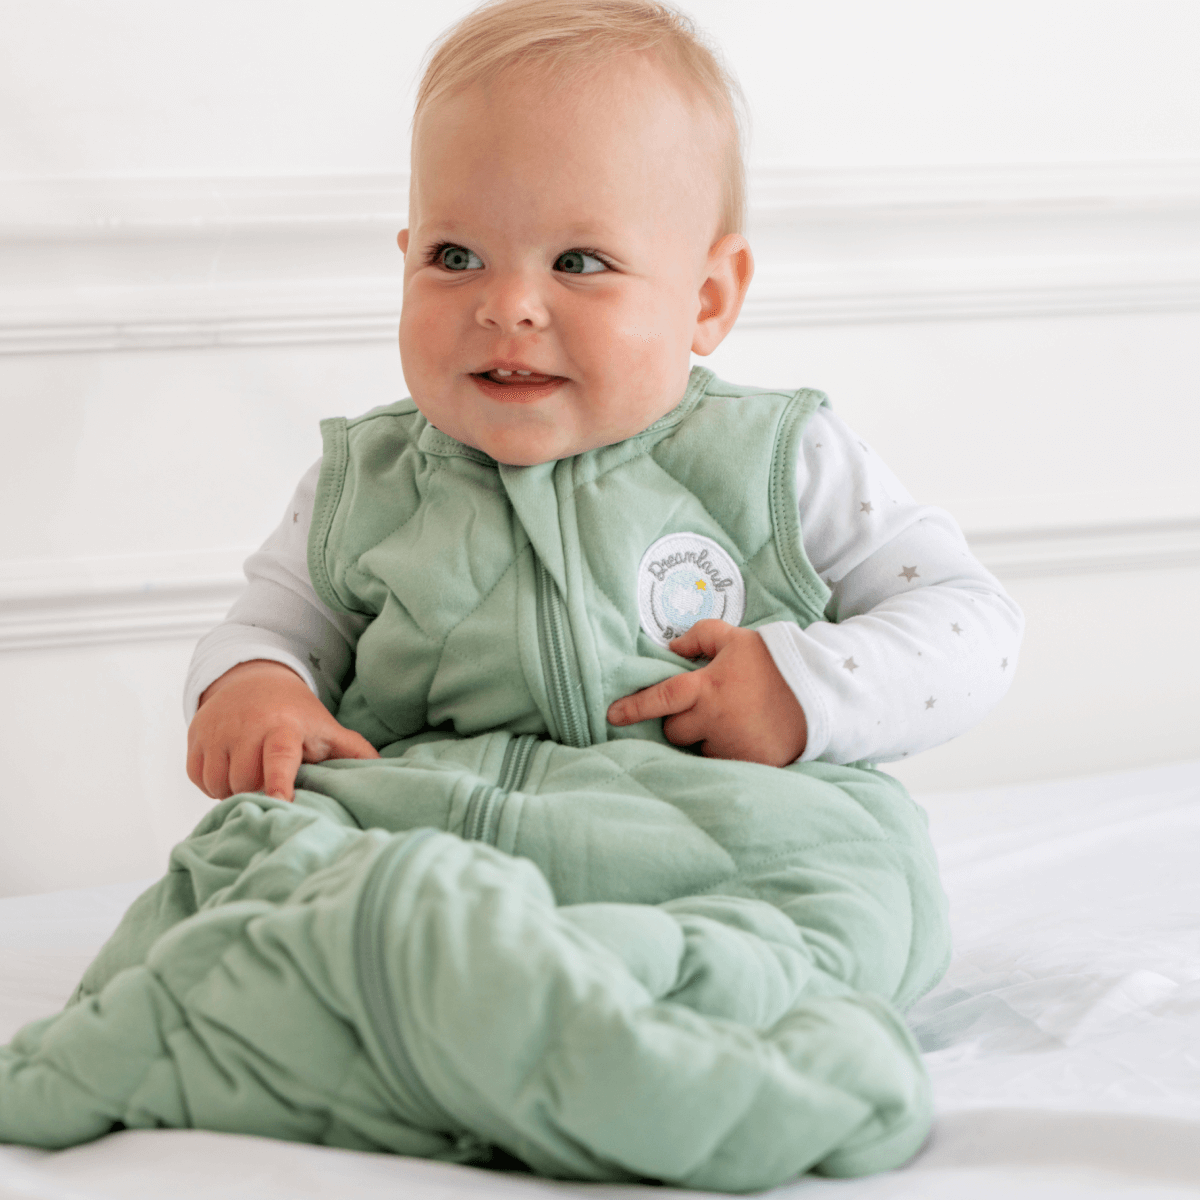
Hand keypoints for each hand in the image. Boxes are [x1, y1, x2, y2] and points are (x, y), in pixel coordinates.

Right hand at [187, 659, 378, 801]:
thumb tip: (386, 775)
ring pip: (220, 785)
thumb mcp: (326, 729)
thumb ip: (354, 752)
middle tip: (274, 781)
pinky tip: (232, 768)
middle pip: (247, 783)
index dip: (278, 784)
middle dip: (259, 790)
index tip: (279, 803)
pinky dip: (214, 783)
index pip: (278, 758)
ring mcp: (216, 733)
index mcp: (283, 728)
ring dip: (235, 789)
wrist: (252, 680)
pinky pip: (199, 780)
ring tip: (254, 773)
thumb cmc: (297, 714)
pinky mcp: (194, 739)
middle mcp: (246, 728)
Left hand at [607, 620, 806, 765]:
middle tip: (705, 709)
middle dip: (681, 723)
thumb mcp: (737, 639)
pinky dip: (726, 752)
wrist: (819, 695)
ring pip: (698, 749)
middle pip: (674, 732)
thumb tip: (672, 648)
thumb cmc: (774, 663)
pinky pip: (721, 764)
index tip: (612, 715)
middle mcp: (715, 720)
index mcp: (708, 687)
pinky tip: (744, 736)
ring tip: (732, 722)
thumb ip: (700, 636)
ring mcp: (730, 746)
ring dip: (705, 739)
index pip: (661, 698)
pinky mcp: (746, 765)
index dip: (634, 707)